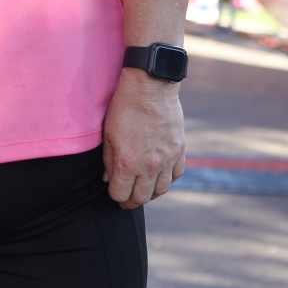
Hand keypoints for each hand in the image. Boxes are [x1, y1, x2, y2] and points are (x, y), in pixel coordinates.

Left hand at [101, 69, 185, 208]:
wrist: (150, 87)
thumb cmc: (124, 107)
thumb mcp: (108, 134)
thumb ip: (108, 160)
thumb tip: (109, 179)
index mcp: (127, 163)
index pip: (120, 194)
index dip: (115, 196)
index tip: (113, 192)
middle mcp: (149, 166)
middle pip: (142, 198)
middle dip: (131, 200)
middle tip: (127, 198)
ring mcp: (167, 159)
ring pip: (161, 190)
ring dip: (151, 193)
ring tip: (143, 189)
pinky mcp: (179, 150)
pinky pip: (176, 174)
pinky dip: (168, 178)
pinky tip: (160, 175)